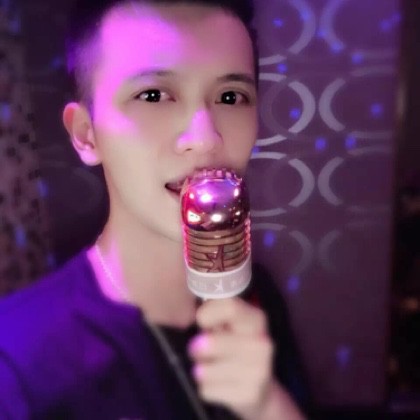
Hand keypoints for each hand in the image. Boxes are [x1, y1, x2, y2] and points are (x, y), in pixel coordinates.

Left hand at [188, 297, 273, 418]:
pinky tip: (218, 386)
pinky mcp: (250, 395)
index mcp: (256, 319)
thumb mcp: (229, 327)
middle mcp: (262, 343)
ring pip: (205, 371)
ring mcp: (259, 370)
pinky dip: (206, 389)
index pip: (229, 307)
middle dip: (196, 347)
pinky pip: (207, 390)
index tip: (202, 323)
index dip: (206, 314)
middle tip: (196, 350)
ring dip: (200, 370)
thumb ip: (215, 315)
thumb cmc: (236, 349)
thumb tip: (198, 314)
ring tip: (208, 368)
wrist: (260, 391)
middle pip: (212, 342)